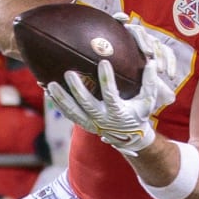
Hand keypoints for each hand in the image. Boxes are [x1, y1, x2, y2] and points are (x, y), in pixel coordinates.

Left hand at [53, 57, 170, 156]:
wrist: (129, 137)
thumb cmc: (139, 114)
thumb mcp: (147, 101)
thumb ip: (150, 83)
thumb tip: (152, 62)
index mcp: (118, 112)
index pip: (111, 95)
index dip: (107, 80)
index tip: (104, 62)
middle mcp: (102, 119)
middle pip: (87, 104)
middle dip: (77, 89)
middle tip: (69, 73)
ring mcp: (90, 122)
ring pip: (72, 111)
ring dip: (61, 98)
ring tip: (49, 84)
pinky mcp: (83, 123)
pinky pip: (67, 114)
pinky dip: (57, 103)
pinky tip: (47, 90)